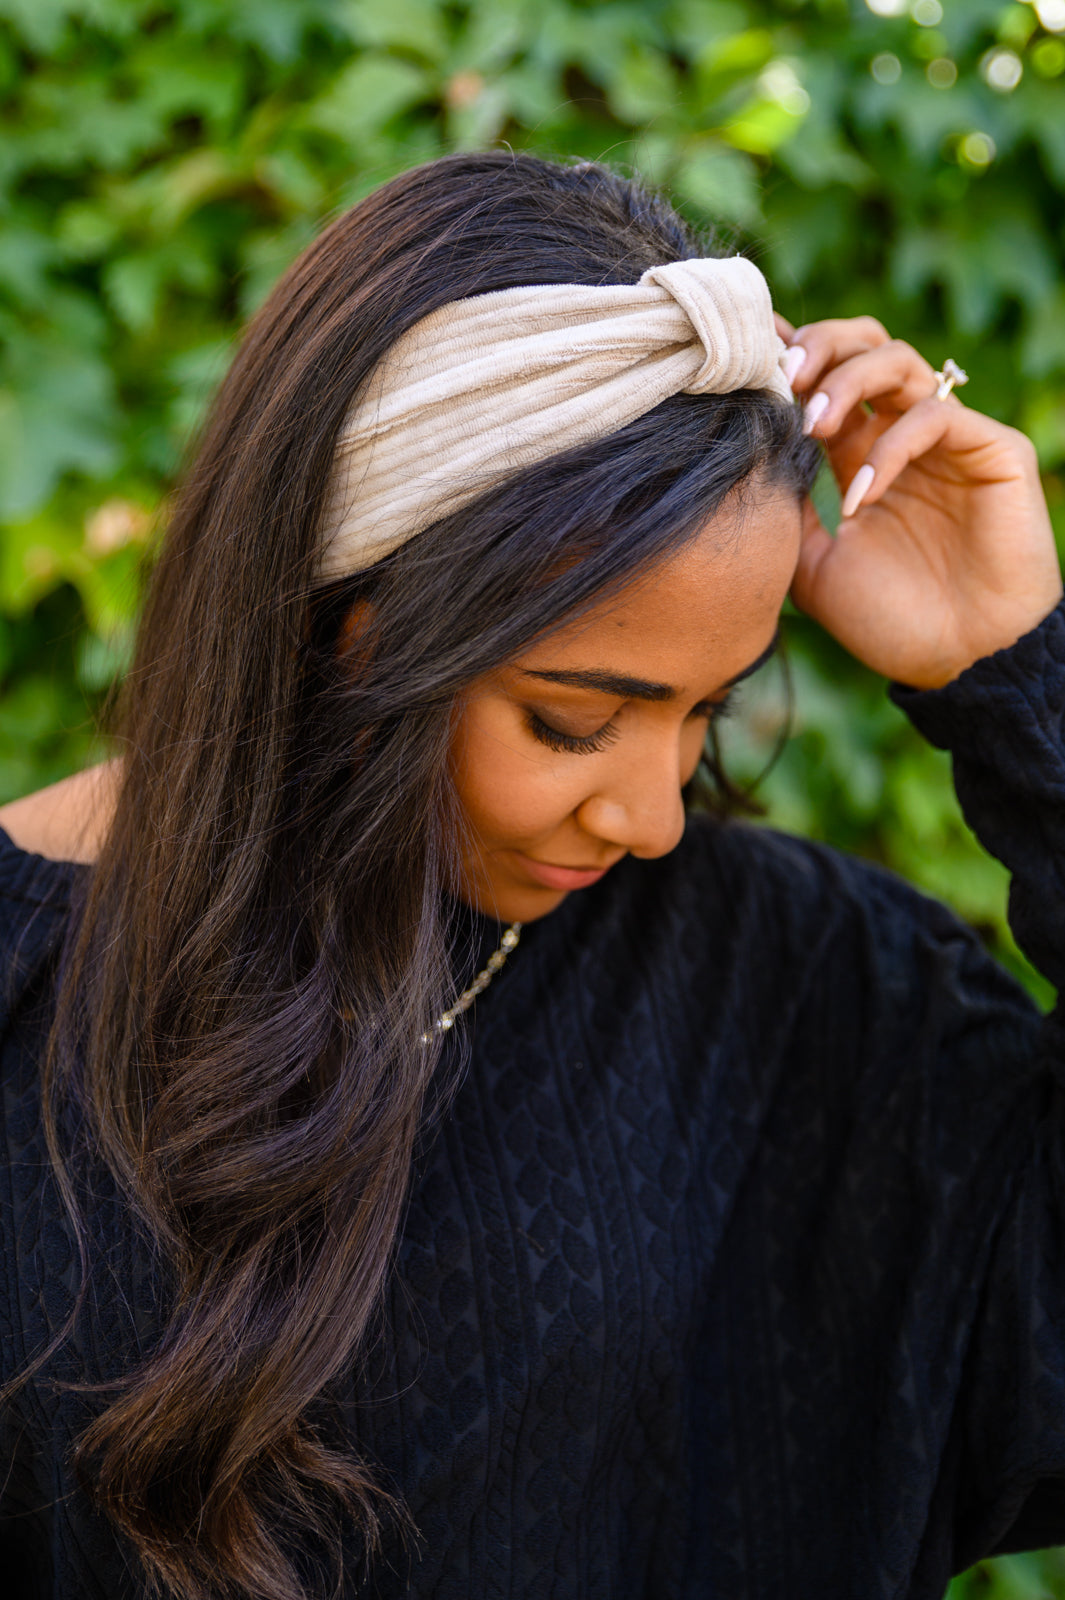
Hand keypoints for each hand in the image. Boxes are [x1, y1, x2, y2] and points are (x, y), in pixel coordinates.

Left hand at [777, 314, 1062, 687]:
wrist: (961, 665)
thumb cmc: (891, 622)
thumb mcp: (813, 568)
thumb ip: (784, 512)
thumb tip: (744, 461)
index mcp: (859, 454)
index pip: (824, 379)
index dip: (787, 356)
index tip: (746, 355)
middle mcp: (902, 435)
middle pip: (863, 343)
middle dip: (818, 347)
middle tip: (780, 377)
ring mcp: (950, 438)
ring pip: (899, 359)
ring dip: (847, 380)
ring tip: (812, 426)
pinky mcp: (994, 450)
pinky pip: (935, 416)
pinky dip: (888, 448)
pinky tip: (860, 499)